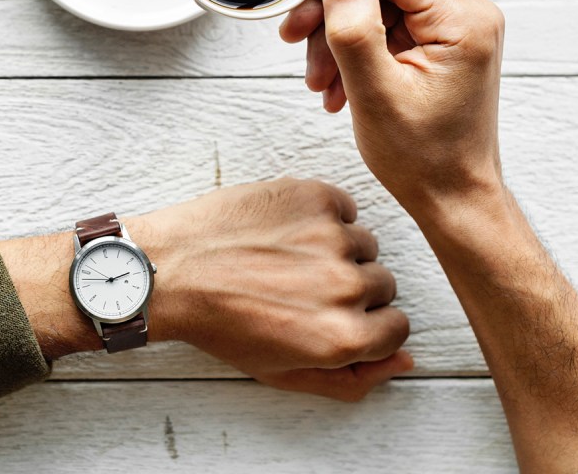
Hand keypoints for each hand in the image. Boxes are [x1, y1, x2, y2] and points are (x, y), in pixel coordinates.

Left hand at [0, 178, 412, 401]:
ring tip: (285, 258)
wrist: (171, 269)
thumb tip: (406, 362)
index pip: (397, 328)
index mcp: (342, 337)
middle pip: (382, 284)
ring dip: (335, 250)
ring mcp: (332, 236)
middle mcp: (346, 286)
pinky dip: (321, 216)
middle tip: (298, 288)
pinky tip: (283, 231)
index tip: (331, 316)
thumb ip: (352, 379)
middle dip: (349, 288)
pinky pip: (344, 207)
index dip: (364, 324)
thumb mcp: (283, 372)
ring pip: (364, 244)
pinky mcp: (314, 197)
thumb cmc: (220, 323)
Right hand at [280, 0, 505, 214]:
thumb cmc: (426, 160)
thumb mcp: (376, 94)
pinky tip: (339, 85)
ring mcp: (454, 31)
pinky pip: (387, 28)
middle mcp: (466, 16)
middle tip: (300, 45)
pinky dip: (356, 52)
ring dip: (340, 39)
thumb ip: (355, 30)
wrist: (451, 197)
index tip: (308, 17)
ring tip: (322, 82)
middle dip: (335, 15)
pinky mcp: (440, 46)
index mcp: (462, 21)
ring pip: (378, 5)